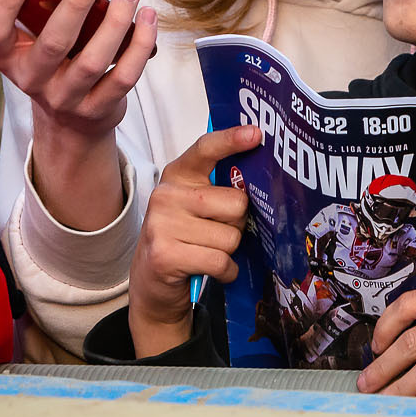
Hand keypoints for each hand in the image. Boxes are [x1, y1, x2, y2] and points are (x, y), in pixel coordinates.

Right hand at [0, 0, 158, 230]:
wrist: (68, 122)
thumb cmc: (48, 62)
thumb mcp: (25, 39)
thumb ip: (17, 6)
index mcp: (8, 57)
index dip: (5, 3)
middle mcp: (33, 80)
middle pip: (53, 43)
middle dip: (75, 4)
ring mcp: (67, 99)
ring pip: (94, 60)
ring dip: (116, 21)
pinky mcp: (99, 109)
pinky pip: (124, 76)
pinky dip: (139, 44)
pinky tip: (147, 16)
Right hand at [125, 125, 259, 357]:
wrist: (152, 282)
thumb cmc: (185, 238)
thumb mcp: (196, 205)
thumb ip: (220, 189)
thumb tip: (263, 182)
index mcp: (178, 175)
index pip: (206, 148)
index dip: (232, 140)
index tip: (256, 134)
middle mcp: (167, 194)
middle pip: (236, 202)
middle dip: (238, 224)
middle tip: (218, 233)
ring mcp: (163, 224)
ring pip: (231, 237)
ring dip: (229, 251)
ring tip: (208, 252)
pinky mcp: (165, 255)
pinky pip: (220, 261)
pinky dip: (226, 271)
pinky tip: (212, 270)